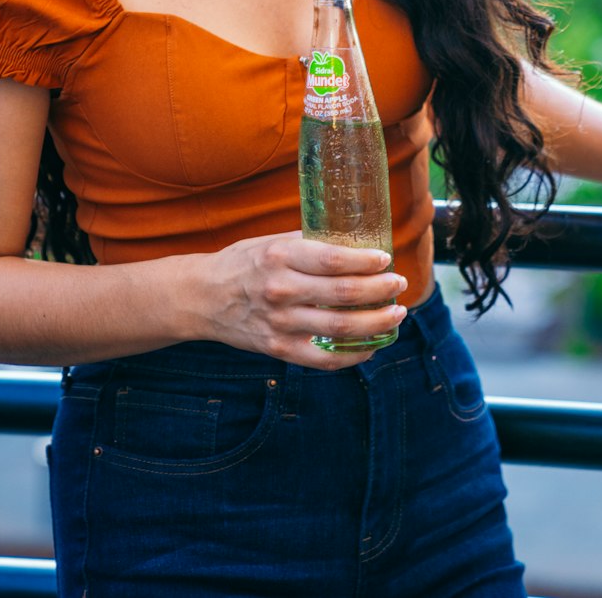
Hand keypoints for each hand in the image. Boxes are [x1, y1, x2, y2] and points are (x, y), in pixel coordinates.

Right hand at [201, 231, 408, 366]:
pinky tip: (371, 346)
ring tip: (396, 313)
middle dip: (380, 290)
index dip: (365, 261)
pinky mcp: (279, 349)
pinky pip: (324, 360)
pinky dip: (354, 355)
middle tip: (399, 284)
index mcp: (280, 257)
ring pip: (340, 328)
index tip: (385, 259)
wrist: (203, 298)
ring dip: (376, 322)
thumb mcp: (271, 242)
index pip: (333, 260)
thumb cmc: (242, 263)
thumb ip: (308, 244)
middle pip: (343, 294)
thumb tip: (351, 242)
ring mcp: (280, 323)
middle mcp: (281, 290)